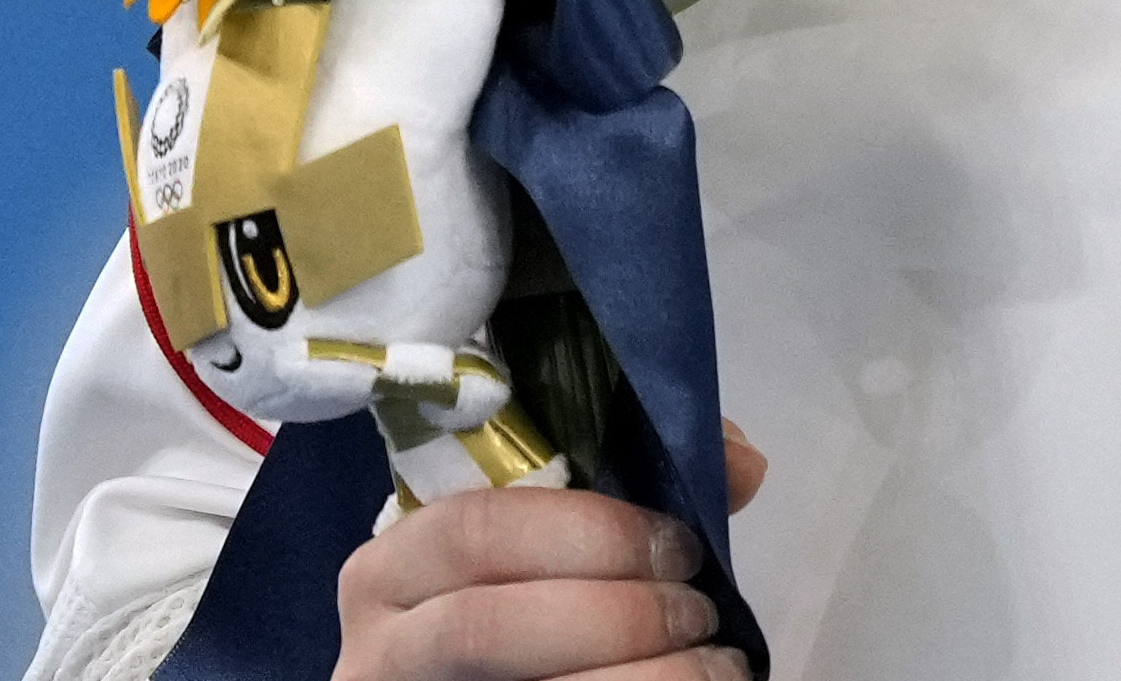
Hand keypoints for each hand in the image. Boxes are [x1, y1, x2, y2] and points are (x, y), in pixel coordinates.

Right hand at [334, 428, 770, 680]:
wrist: (512, 678)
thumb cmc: (531, 607)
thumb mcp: (556, 546)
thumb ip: (634, 494)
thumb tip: (741, 461)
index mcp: (391, 568)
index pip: (475, 529)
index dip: (589, 532)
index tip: (679, 544)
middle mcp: (379, 648)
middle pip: (486, 628)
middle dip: (617, 615)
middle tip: (698, 612)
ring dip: (645, 678)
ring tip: (716, 665)